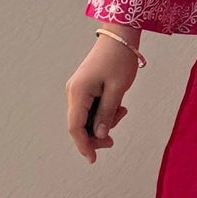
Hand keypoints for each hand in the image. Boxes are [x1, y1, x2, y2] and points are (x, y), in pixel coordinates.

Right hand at [65, 34, 138, 164]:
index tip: (93, 160)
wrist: (119, 37)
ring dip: (104, 122)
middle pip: (79, 125)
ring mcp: (78, 90)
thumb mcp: (117, 90)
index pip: (75, 127)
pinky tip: (119, 107)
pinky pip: (91, 109)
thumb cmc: (119, 60)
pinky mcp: (85, 89)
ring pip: (87, 119)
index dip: (83, 145)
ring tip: (122, 111)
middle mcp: (74, 92)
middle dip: (96, 135)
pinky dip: (104, 113)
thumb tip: (100, 135)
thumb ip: (107, 113)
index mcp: (78, 92)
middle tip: (114, 139)